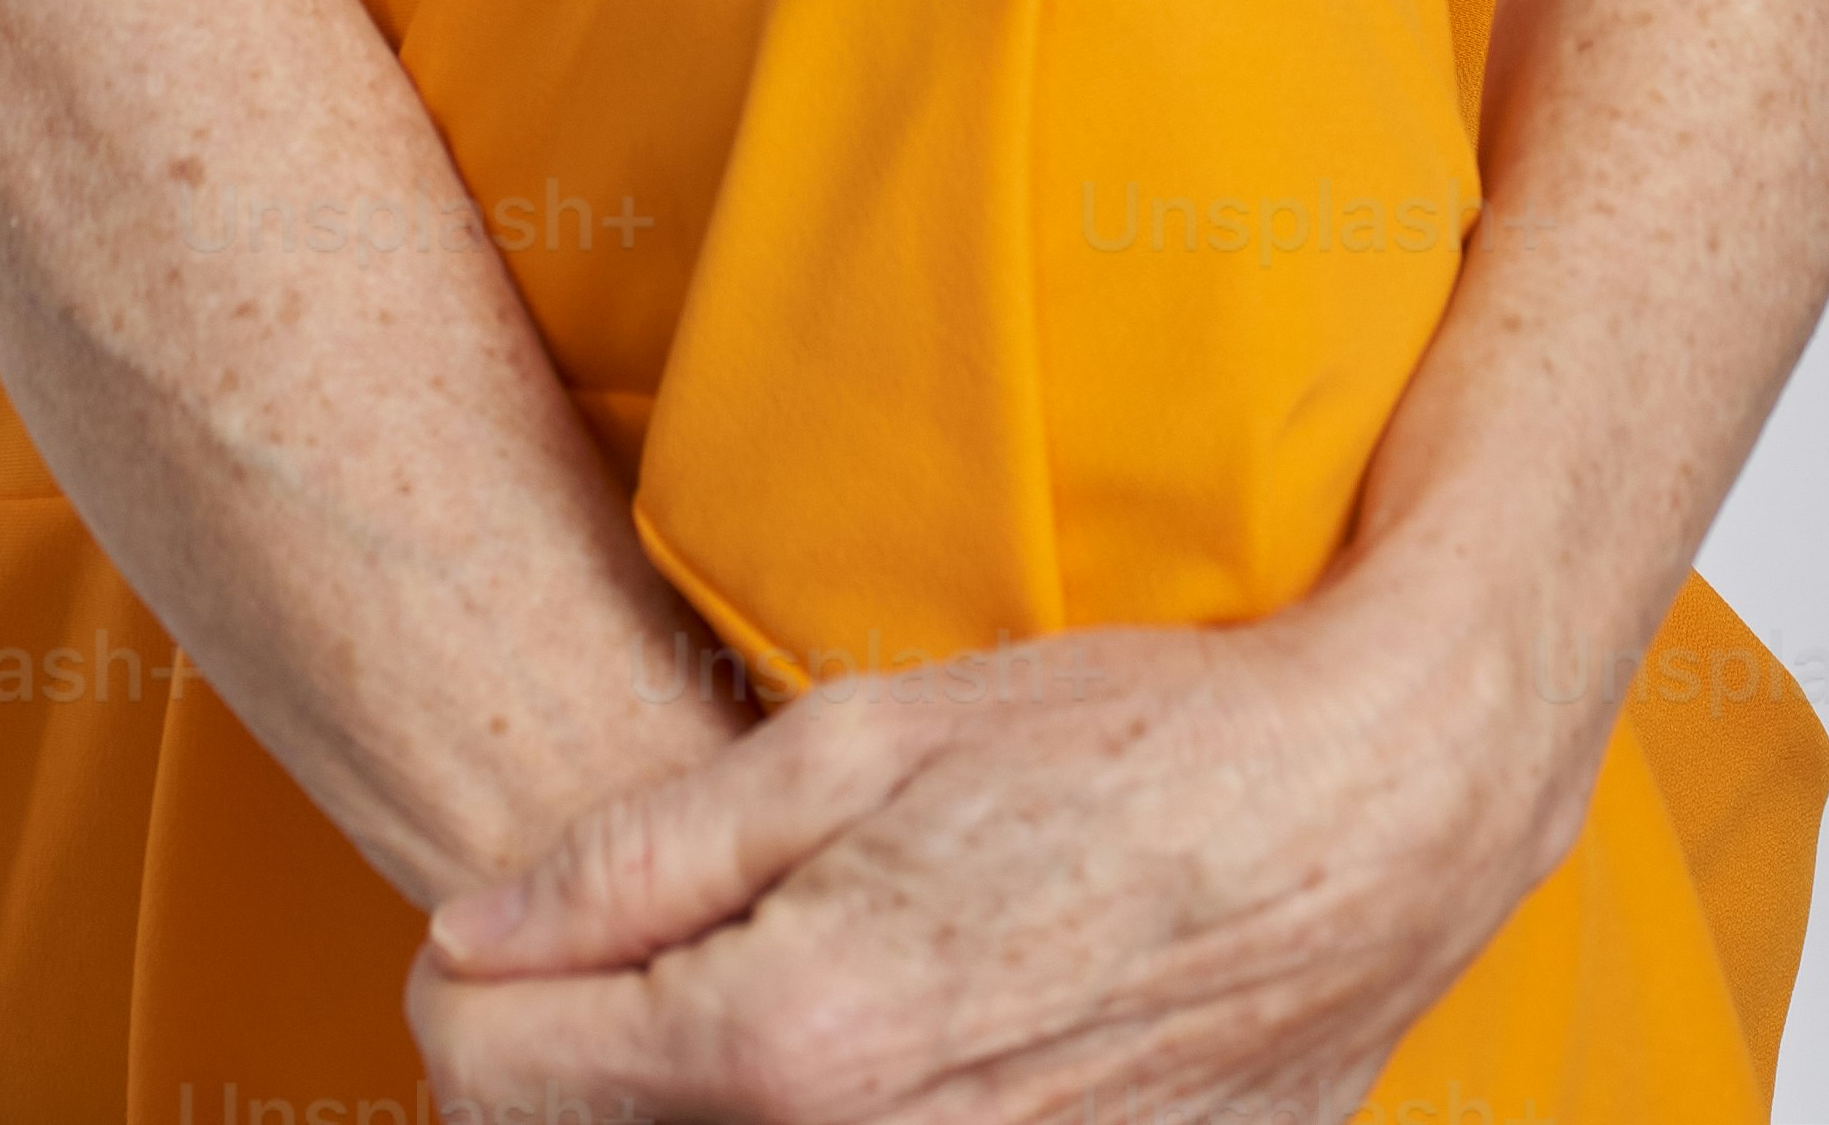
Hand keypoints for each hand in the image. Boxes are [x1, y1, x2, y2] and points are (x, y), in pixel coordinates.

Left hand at [406, 580, 1571, 1124]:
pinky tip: (868, 1055)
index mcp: (788, 1038)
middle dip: (570, 1064)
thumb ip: (642, 853)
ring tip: (758, 998)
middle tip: (619, 970)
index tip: (508, 933)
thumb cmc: (1121, 753)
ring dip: (686, 1103)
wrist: (1356, 835)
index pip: (486, 1068)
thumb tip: (472, 931)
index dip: (474, 984)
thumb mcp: (863, 739)